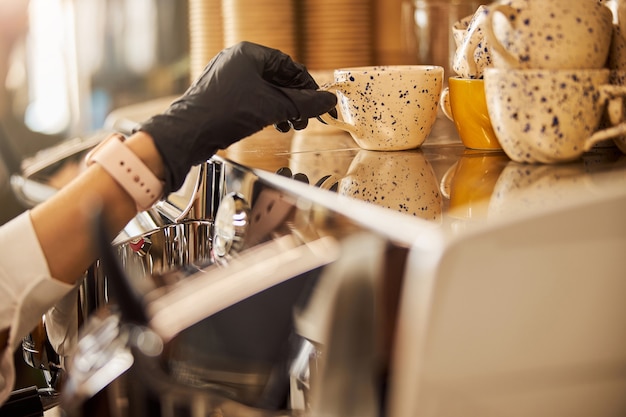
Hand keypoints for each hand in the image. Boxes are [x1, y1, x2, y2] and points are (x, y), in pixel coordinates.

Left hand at [137, 41, 337, 193]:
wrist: (188, 133)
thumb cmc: (225, 113)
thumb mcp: (272, 107)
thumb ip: (303, 104)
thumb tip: (328, 101)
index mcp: (248, 54)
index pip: (288, 65)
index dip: (306, 85)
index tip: (318, 102)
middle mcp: (236, 61)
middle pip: (276, 78)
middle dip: (294, 100)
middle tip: (304, 119)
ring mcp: (226, 78)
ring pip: (263, 90)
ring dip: (281, 108)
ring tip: (290, 126)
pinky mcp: (220, 96)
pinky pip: (250, 99)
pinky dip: (265, 111)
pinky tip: (272, 125)